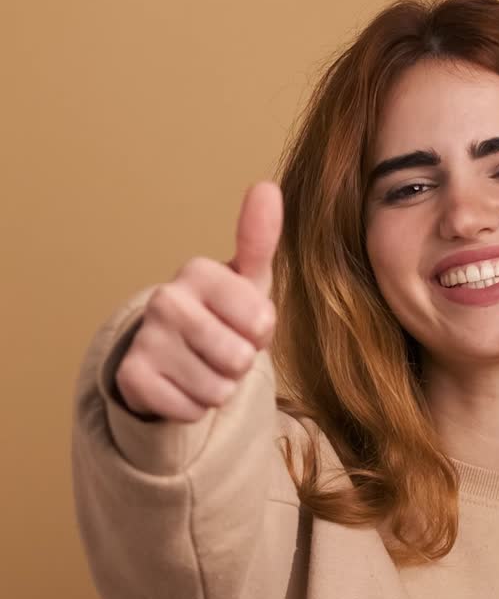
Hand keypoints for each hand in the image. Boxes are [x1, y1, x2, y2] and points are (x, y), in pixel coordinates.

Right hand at [114, 180, 282, 421]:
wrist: (170, 356)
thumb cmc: (220, 315)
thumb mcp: (247, 281)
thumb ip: (259, 239)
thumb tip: (267, 187)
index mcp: (198, 271)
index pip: (261, 321)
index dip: (260, 334)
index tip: (244, 324)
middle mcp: (166, 299)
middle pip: (238, 359)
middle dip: (239, 365)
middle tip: (221, 350)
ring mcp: (146, 338)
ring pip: (216, 390)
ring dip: (218, 388)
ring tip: (202, 367)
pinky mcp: (132, 378)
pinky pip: (191, 410)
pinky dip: (194, 407)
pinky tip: (181, 385)